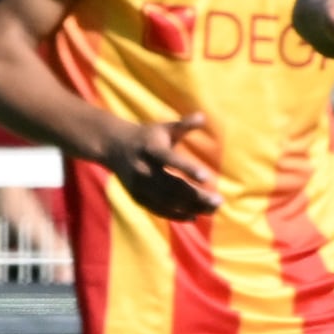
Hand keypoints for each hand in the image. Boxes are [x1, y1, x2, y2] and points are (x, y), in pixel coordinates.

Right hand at [95, 113, 220, 220]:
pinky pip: (157, 209)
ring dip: (190, 207)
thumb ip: (184, 125)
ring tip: (212, 209)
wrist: (114, 147)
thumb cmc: (147, 136)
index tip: (207, 178)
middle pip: (172, 185)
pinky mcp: (137, 196)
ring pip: (166, 201)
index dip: (187, 168)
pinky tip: (194, 216)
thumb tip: (202, 116)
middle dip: (196, 195)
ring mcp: (139, 185)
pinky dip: (175, 214)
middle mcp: (143, 169)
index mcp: (151, 149)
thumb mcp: (164, 128)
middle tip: (219, 201)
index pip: (170, 159)